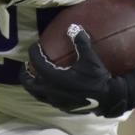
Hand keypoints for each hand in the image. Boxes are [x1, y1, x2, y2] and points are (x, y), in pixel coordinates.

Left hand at [20, 24, 134, 117]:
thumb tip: (74, 27)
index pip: (37, 63)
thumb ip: (81, 42)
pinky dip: (43, 93)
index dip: (33, 53)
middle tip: (26, 66)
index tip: (34, 47)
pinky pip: (47, 100)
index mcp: (55, 78)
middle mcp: (52, 91)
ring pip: (37, 94)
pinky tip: (50, 88)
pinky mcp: (63, 107)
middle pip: (29, 84)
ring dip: (33, 85)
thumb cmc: (98, 79)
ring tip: (34, 78)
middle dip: (24, 75)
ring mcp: (56, 101)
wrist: (109, 99)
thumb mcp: (90, 59)